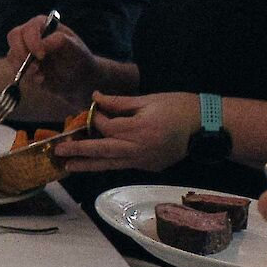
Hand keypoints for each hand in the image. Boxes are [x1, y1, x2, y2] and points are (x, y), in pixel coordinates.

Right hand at [4, 14, 104, 105]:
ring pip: (12, 56)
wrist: (77, 78)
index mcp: (42, 24)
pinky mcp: (21, 65)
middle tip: (35, 67)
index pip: (28, 29)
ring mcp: (23, 50)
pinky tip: (41, 79)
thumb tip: (40, 46)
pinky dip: (27, 78)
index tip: (42, 56)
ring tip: (42, 76)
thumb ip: (57, 41)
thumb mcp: (73, 47)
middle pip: (13, 37)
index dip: (32, 42)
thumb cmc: (77, 57)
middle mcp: (29, 35)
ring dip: (25, 69)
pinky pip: (15, 71)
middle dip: (21, 54)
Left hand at [51, 92, 196, 172]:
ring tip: (69, 167)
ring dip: (89, 165)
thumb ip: (119, 103)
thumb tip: (95, 99)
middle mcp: (139, 149)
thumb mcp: (149, 100)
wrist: (208, 127)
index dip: (96, 119)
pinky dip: (108, 164)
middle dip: (79, 151)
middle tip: (58, 152)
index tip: (90, 112)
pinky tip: (95, 164)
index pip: (107, 127)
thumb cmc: (179, 107)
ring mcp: (144, 161)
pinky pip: (124, 165)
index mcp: (138, 129)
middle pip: (102, 150)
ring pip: (111, 164)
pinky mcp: (150, 167)